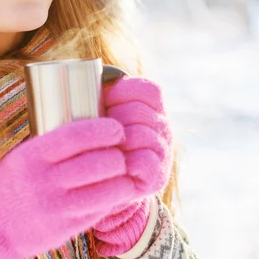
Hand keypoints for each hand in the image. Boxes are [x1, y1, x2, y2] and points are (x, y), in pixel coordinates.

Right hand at [0, 117, 135, 258]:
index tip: (115, 128)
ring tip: (124, 171)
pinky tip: (115, 190)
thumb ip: (53, 145)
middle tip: (122, 150)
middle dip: (118, 154)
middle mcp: (44, 181)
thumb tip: (94, 126)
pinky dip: (114, 198)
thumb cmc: (13, 183)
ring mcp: (56, 208)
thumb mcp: (23, 155)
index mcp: (32, 156)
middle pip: (98, 163)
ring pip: (107, 190)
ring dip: (123, 178)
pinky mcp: (66, 229)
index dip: (103, 130)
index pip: (76, 136)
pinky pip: (101, 210)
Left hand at [92, 77, 172, 255]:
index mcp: (153, 107)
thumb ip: (101, 92)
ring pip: (141, 136)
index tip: (104, 100)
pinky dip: (126, 162)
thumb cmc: (96, 139)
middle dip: (115, 118)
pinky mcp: (157, 176)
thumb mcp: (101, 112)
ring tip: (102, 146)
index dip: (123, 92)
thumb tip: (95, 75)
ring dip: (117, 141)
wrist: (100, 183)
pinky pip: (144, 162)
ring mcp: (163, 152)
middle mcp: (163, 128)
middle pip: (140, 112)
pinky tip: (114, 163)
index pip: (148, 90)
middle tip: (98, 129)